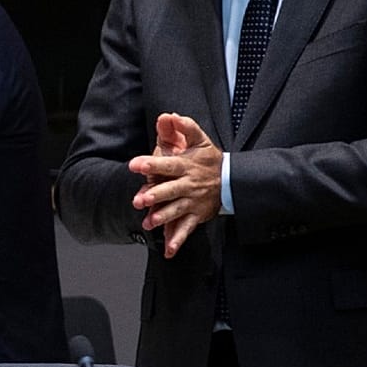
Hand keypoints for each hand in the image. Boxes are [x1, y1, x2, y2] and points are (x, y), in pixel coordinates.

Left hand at [128, 113, 222, 257]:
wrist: (232, 180)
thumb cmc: (210, 159)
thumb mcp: (201, 140)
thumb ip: (186, 127)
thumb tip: (170, 116)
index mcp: (186, 166)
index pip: (168, 164)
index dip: (152, 164)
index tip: (135, 164)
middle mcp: (189, 185)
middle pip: (170, 191)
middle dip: (155, 196)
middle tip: (140, 200)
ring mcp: (192, 202)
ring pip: (176, 211)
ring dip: (163, 217)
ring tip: (149, 223)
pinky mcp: (196, 215)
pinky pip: (186, 229)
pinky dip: (177, 240)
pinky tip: (168, 250)